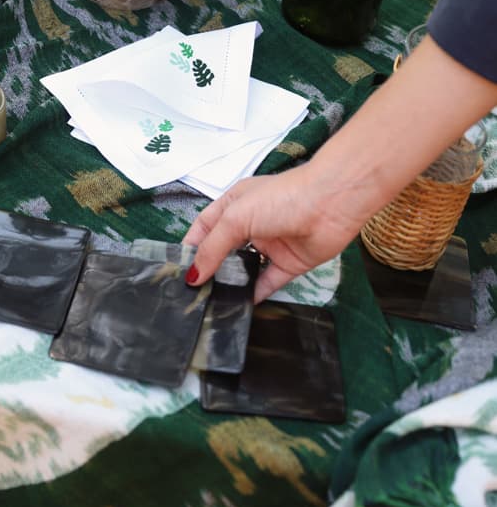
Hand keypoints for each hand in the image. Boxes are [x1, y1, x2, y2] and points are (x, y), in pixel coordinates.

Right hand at [183, 164, 364, 301]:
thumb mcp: (236, 217)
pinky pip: (269, 282)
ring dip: (231, 283)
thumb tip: (192, 276)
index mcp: (234, 204)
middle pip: (223, 249)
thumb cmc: (279, 199)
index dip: (191, 246)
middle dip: (209, 268)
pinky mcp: (290, 263)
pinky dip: (256, 294)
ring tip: (211, 306)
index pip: (204, 227)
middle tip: (190, 295)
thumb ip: (213, 247)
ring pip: (245, 268)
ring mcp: (271, 244)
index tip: (176, 271)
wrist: (331, 203)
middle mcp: (250, 224)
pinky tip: (240, 308)